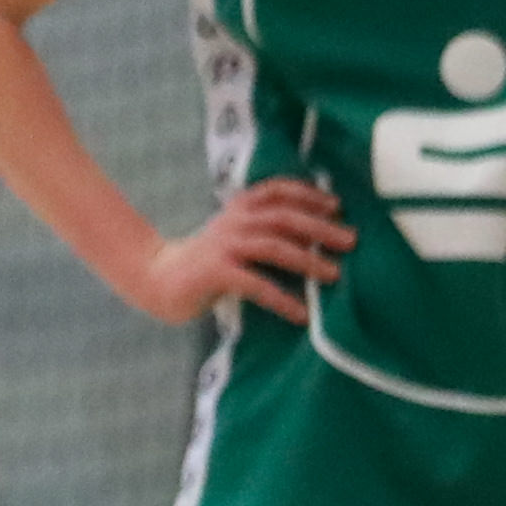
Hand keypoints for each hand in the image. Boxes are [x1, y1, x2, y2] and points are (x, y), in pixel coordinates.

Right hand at [124, 175, 346, 323]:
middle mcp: (232, 222)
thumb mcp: (232, 234)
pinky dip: (283, 300)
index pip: (277, 191)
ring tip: (334, 274)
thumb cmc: (203, 262)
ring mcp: (223, 246)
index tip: (336, 205)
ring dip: (309, 260)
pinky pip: (257, 285)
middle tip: (351, 241)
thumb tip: (314, 236)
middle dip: (321, 227)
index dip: (308, 194)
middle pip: (284, 217)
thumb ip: (262, 227)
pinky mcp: (215, 273)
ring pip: (275, 246)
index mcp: (237, 209)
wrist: (154, 279)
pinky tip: (302, 314)